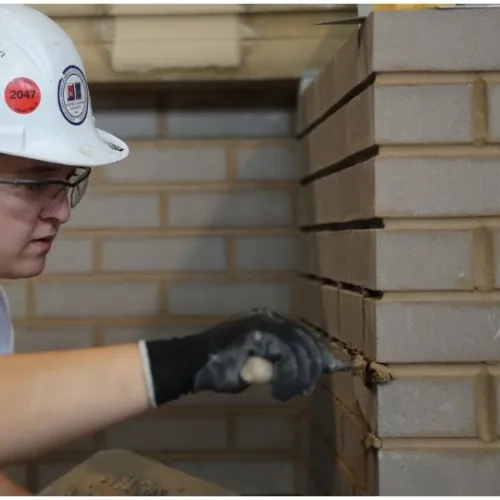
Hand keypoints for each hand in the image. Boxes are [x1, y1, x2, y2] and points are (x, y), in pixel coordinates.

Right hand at [141, 308, 352, 405]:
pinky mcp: (257, 333)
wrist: (192, 363)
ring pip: (297, 347)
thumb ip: (274, 364)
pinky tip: (279, 390)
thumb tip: (299, 372)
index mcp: (267, 321)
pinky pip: (285, 354)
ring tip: (287, 392)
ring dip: (299, 374)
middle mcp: (267, 317)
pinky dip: (288, 375)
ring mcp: (261, 322)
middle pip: (303, 338)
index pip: (301, 333)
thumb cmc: (220, 367)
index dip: (316, 350)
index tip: (328, 368)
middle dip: (311, 365)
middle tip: (306, 388)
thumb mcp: (254, 365)